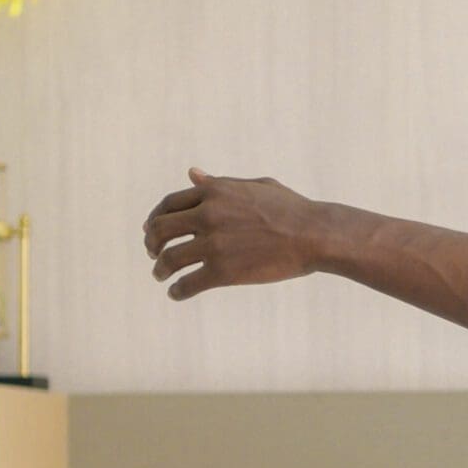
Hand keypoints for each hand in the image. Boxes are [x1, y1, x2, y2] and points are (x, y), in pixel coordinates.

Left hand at [142, 167, 317, 299]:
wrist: (315, 235)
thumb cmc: (291, 209)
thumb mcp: (255, 186)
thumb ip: (220, 183)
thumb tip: (192, 174)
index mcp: (214, 193)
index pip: (169, 205)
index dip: (156, 219)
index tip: (154, 230)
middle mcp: (208, 215)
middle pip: (161, 230)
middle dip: (152, 243)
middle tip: (153, 254)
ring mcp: (214, 244)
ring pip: (169, 259)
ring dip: (160, 269)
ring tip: (161, 276)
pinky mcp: (223, 271)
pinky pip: (188, 283)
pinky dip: (178, 291)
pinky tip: (176, 294)